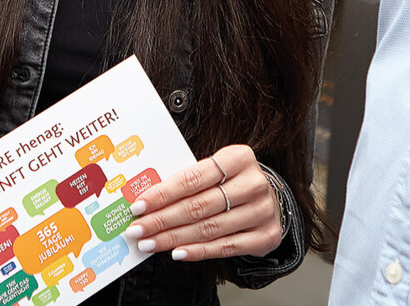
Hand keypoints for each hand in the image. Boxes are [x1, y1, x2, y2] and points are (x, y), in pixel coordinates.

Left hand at [122, 144, 281, 262]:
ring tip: (149, 243)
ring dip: (174, 238)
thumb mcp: (216, 169)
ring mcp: (262, 210)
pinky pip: (226, 247)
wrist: (272, 199)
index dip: (163, 194)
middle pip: (199, 205)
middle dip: (162, 220)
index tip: (138, 206)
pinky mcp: (266, 235)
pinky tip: (177, 253)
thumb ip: (189, 180)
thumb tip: (147, 199)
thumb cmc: (232, 182)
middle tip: (137, 230)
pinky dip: (198, 251)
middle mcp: (254, 183)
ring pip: (209, 228)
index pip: (193, 178)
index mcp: (239, 157)